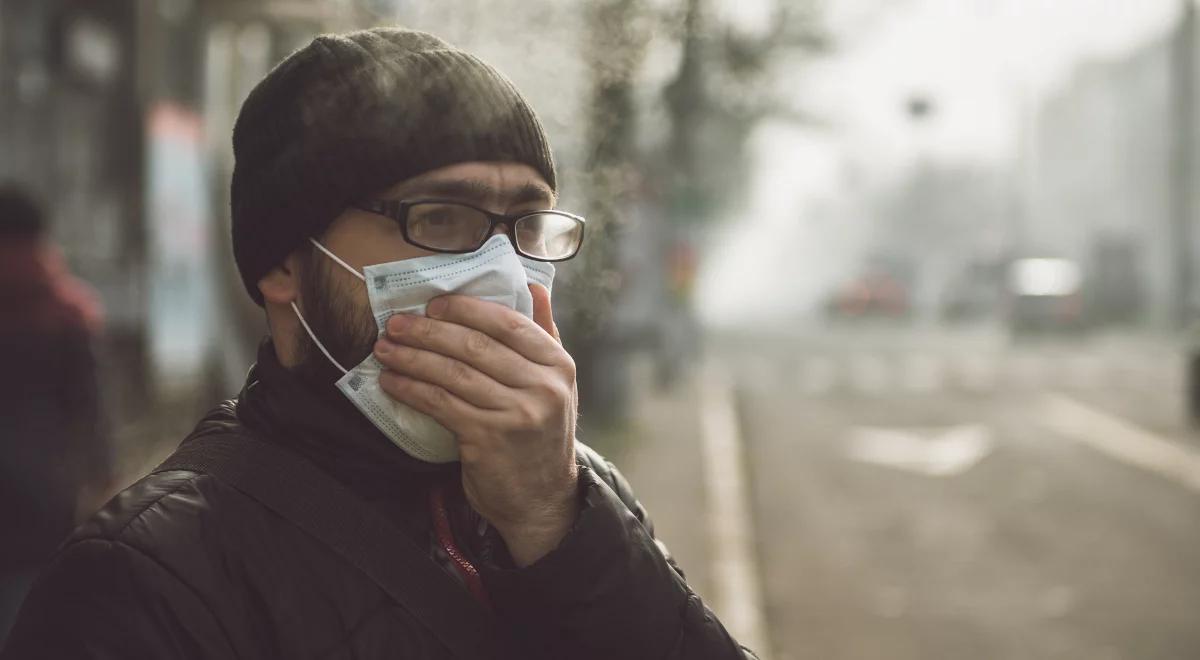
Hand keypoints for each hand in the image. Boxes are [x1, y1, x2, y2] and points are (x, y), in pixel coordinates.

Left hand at [373, 285, 578, 565]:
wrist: (542, 499)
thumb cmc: (540, 436)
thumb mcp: (556, 384)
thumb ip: (545, 335)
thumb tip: (534, 285)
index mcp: (559, 365)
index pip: (508, 323)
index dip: (467, 310)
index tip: (434, 305)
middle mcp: (542, 387)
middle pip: (475, 346)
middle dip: (428, 331)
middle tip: (396, 324)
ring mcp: (516, 414)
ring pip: (453, 373)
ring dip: (412, 358)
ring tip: (385, 349)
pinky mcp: (488, 440)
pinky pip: (441, 404)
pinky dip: (412, 390)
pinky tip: (392, 382)